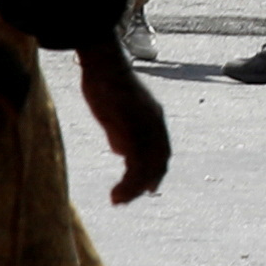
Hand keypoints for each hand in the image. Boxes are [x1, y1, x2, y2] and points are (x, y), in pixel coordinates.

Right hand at [73, 38, 171, 203]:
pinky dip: (128, 184)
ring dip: (133, 189)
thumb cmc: (105, 82)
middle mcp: (155, 125)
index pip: (161, 151)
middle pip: (158, 163)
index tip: (148, 188)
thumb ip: (120, 131)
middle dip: (144, 184)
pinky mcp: (133, 132)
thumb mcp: (116, 111)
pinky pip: (135, 166)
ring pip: (146, 169)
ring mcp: (146, 129)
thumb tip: (120, 150)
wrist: (104, 64)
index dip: (155, 171)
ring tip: (117, 200)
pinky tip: (115, 192)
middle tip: (126, 199)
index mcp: (154, 118)